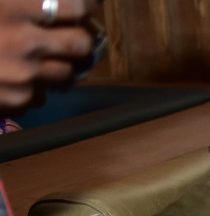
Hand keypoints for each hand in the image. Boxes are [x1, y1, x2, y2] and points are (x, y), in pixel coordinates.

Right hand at [0, 0, 101, 114]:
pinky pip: (43, 96)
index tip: (86, 7)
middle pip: (81, 43)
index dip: (86, 6)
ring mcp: (22, 75)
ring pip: (67, 73)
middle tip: (66, 35)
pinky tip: (11, 78)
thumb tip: (64, 6)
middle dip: (78, 39)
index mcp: (12, 7)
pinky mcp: (17, 101)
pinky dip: (34, 88)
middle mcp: (23, 42)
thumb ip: (27, 2)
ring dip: (57, 66)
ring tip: (32, 58)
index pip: (77, 6)